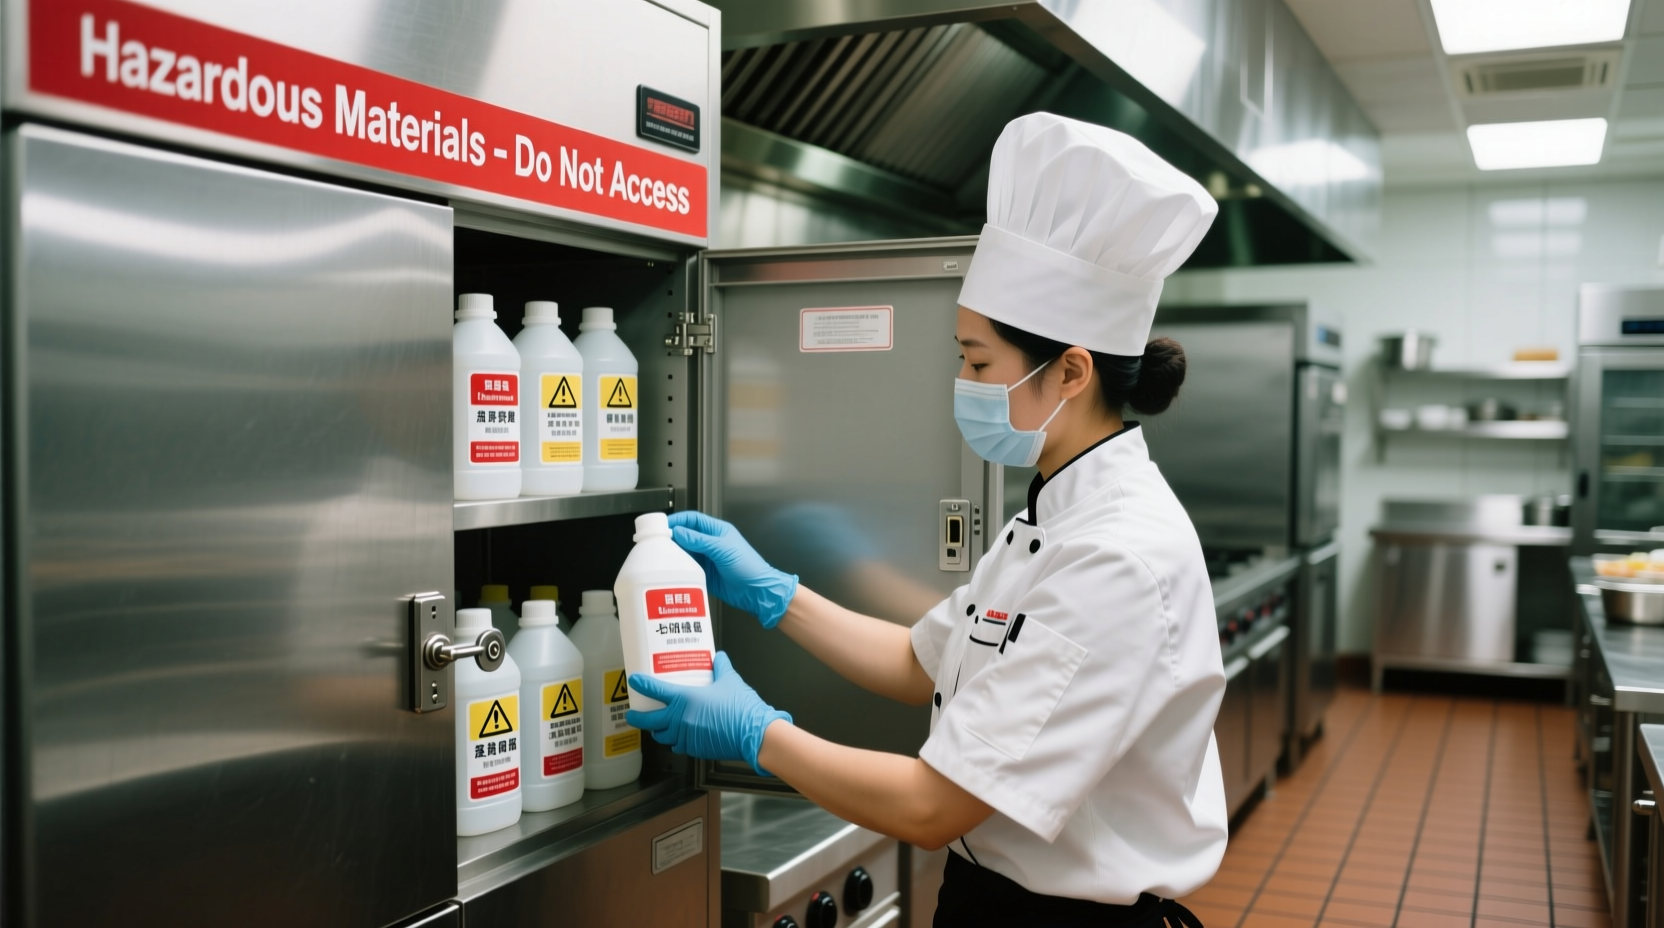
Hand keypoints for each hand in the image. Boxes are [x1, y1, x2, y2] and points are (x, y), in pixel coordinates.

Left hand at [626, 652, 792, 775]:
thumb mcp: (730, 681)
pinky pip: (678, 746)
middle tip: (632, 715)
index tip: (634, 681)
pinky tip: (680, 736)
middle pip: (650, 722)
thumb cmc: (741, 709)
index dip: (642, 685)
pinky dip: (676, 741)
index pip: (655, 690)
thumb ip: (721, 668)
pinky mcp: (695, 749)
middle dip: (638, 719)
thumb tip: (718, 657)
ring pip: (663, 737)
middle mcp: (680, 719)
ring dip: (658, 731)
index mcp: (685, 699)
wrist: (754, 733)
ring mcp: (686, 737)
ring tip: (657, 726)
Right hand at [668, 511, 797, 628]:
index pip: (693, 520)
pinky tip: (672, 569)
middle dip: (672, 537)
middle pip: (686, 535)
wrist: (757, 591)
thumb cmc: (748, 567)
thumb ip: (699, 540)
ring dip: (674, 553)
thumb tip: (679, 531)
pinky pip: (688, 568)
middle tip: (657, 541)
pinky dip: (679, 568)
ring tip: (661, 555)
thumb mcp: (722, 550)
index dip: (678, 520)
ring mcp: (707, 559)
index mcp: (717, 531)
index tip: (663, 525)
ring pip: (685, 552)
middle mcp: (711, 543)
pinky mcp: (705, 573)